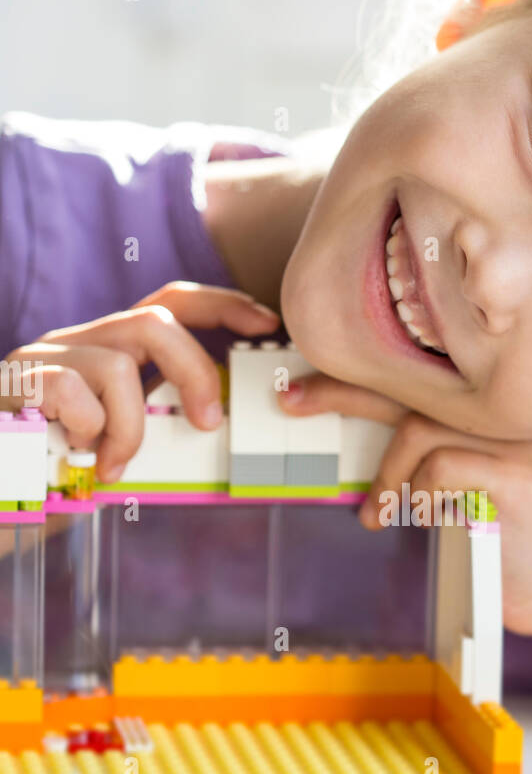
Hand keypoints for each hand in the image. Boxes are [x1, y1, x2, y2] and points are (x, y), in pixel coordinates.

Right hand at [3, 282, 279, 480]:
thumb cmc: (57, 471)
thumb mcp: (119, 441)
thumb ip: (158, 422)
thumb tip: (218, 426)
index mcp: (109, 348)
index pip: (170, 302)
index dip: (222, 305)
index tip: (265, 325)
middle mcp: (78, 340)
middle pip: (153, 321)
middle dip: (194, 371)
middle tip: (208, 423)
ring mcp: (44, 357)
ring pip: (118, 366)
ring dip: (129, 426)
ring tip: (115, 464)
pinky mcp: (18, 381)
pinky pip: (72, 394)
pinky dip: (89, 432)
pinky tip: (78, 459)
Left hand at [280, 374, 531, 662]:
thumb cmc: (498, 543)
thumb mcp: (444, 500)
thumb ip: (411, 473)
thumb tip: (347, 464)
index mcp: (473, 418)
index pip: (406, 385)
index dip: (349, 383)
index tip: (296, 392)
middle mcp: (492, 418)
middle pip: (406, 389)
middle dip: (341, 394)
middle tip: (293, 404)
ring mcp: (508, 443)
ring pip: (420, 430)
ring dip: (387, 475)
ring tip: (378, 514)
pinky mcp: (516, 476)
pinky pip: (444, 467)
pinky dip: (419, 494)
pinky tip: (423, 519)